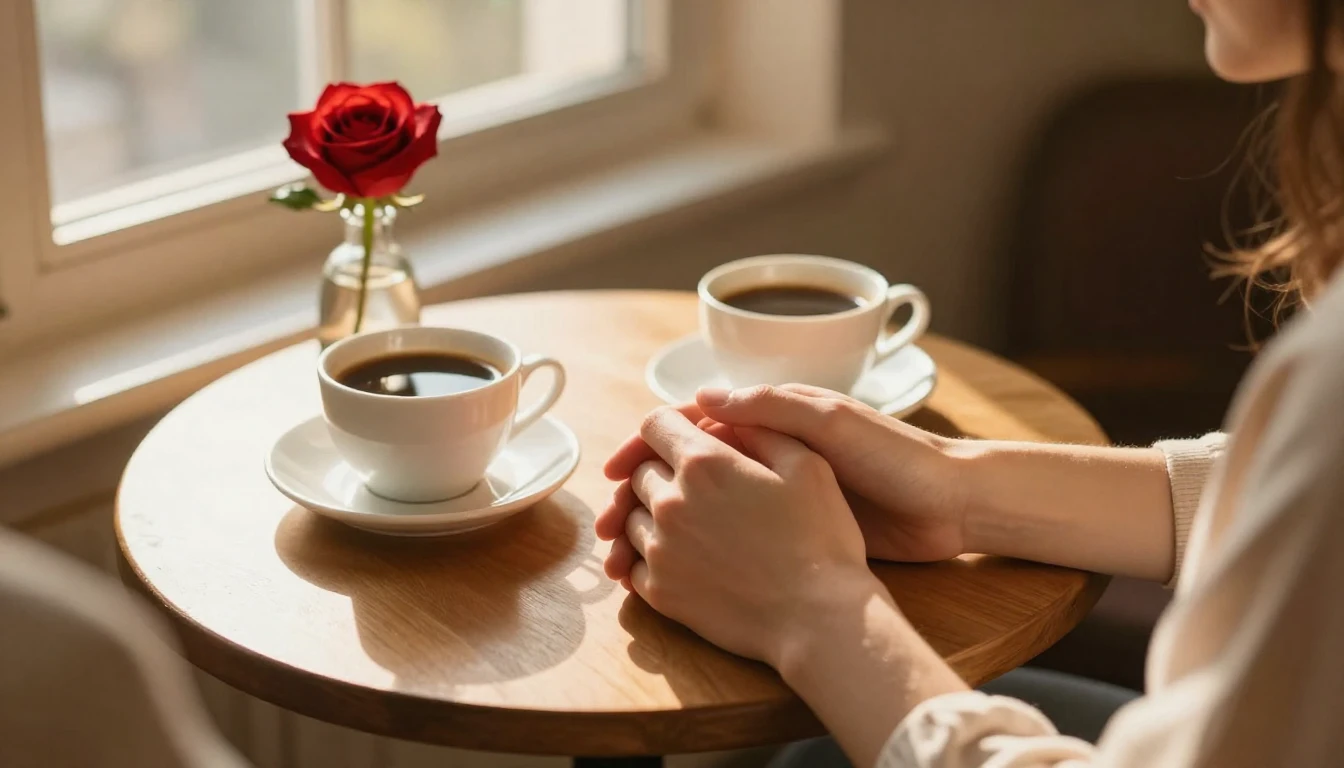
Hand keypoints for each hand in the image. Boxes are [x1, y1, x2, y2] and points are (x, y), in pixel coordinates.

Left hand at [600, 406, 878, 667]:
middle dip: (662, 471)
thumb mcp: (807, 465)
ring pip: (632, 517)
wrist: (819, 618)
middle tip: (697, 489)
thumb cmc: (822, 539)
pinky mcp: (660, 592)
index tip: (682, 440)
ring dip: (653, 515)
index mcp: (704, 464)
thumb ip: (761, 430)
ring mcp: (660, 550)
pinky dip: (648, 557)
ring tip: (693, 527)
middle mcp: (670, 503)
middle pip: (640, 472)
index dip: (668, 428)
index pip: (653, 426)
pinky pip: (633, 563)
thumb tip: (727, 416)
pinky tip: (680, 560)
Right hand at [601, 385, 966, 563]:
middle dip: (639, 498)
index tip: (613, 474)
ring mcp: (774, 498)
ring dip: (658, 533)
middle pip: (682, 473)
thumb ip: (770, 409)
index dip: (646, 447)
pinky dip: (691, 557)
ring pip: (698, 513)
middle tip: (606, 530)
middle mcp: (764, 456)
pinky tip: (669, 579)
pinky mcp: (788, 533)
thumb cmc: (894, 456)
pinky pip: (727, 542)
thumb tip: (702, 398)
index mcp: (769, 422)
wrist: (949, 505)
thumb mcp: (831, 424)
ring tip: (625, 562)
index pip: (689, 428)